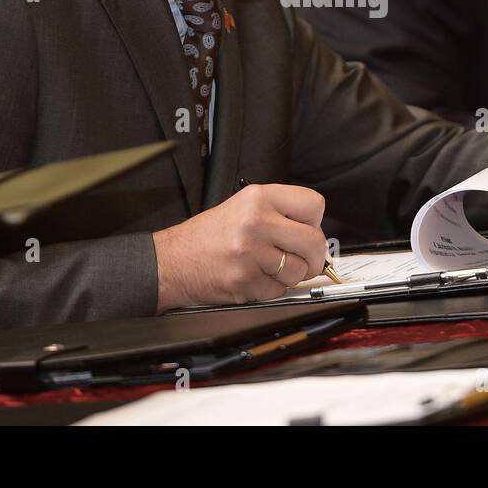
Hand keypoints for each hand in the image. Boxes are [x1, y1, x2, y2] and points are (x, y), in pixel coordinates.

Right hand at [152, 184, 327, 311]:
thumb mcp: (243, 206)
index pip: (314, 204)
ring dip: (291, 275)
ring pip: (299, 270)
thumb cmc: (208, 236)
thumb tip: (314, 230)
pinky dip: (272, 289)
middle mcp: (256, 221)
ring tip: (270, 267)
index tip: (306, 230)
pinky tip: (255, 278)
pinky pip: (279, 290)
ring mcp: (251, 252)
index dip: (314, 221)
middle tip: (303, 259)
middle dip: (313, 256)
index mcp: (258, 197)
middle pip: (313, 241)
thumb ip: (279, 212)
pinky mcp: (246, 280)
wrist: (173, 261)